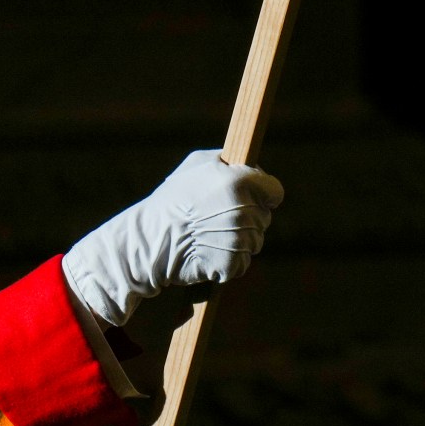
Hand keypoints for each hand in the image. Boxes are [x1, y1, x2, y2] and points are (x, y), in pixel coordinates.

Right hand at [62, 150, 284, 327]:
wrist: (150, 240)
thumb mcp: (196, 165)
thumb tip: (247, 164)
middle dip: (247, 217)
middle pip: (264, 218)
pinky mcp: (232, 264)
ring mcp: (239, 239)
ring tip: (210, 234)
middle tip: (218, 218)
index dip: (266, 195)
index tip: (256, 198)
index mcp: (239, 182)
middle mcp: (244, 210)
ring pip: (254, 241)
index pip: (274, 191)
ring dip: (239, 239)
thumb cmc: (171, 201)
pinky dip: (228, 261)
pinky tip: (208, 251)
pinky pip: (241, 262)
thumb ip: (227, 161)